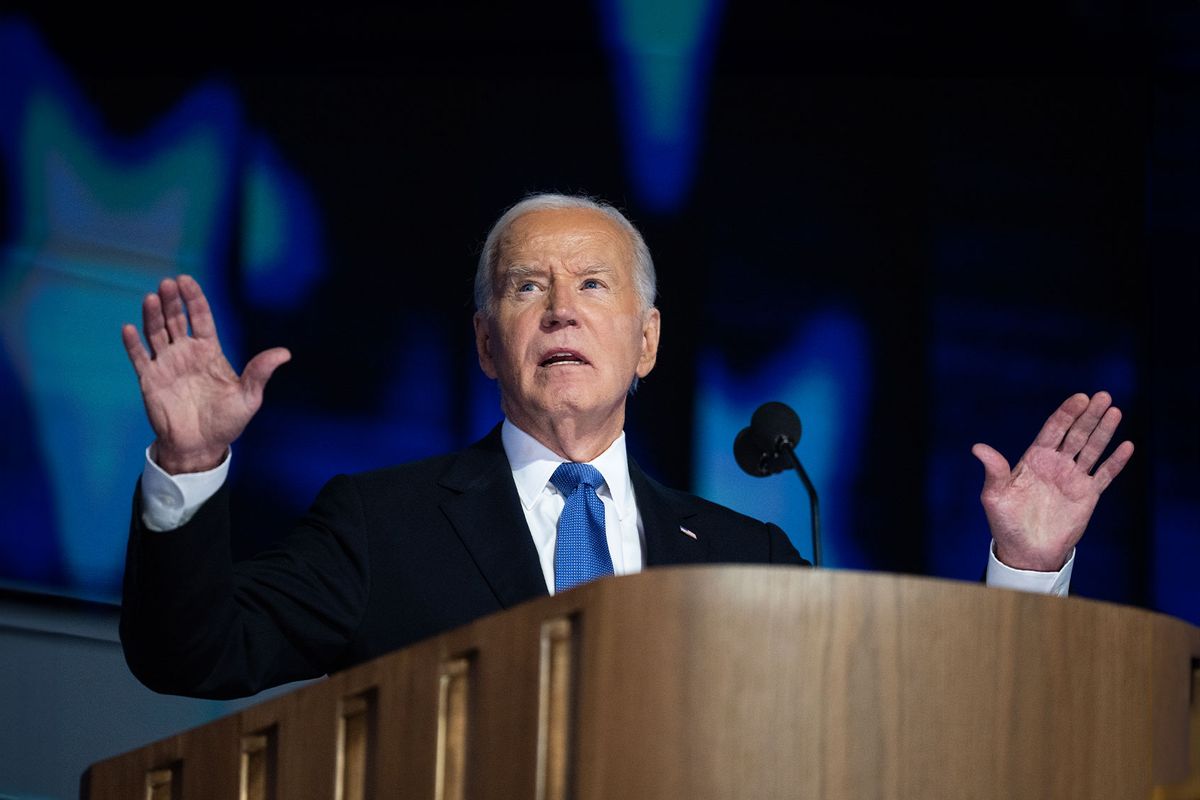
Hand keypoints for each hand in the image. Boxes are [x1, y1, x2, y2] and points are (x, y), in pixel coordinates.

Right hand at [121, 275, 290, 473]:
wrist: (201, 447)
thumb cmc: (227, 422)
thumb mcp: (249, 397)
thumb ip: (260, 372)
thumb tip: (285, 353)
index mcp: (209, 351)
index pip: (200, 317)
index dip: (193, 298)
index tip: (186, 279)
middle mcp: (186, 352)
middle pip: (176, 319)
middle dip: (171, 301)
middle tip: (167, 283)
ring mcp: (166, 364)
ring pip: (156, 333)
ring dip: (152, 316)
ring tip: (151, 298)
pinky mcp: (150, 380)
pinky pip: (139, 357)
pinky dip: (133, 343)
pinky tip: (129, 328)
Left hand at [971, 391, 1133, 570]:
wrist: (1026, 552)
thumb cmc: (1005, 523)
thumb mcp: (995, 495)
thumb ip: (994, 470)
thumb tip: (978, 448)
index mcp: (1034, 459)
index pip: (1053, 430)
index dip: (1066, 413)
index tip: (1080, 398)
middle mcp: (1055, 464)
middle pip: (1075, 434)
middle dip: (1089, 415)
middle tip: (1103, 396)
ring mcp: (1072, 478)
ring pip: (1092, 449)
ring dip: (1104, 431)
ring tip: (1115, 411)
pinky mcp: (1087, 495)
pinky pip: (1105, 474)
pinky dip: (1116, 461)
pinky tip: (1127, 446)